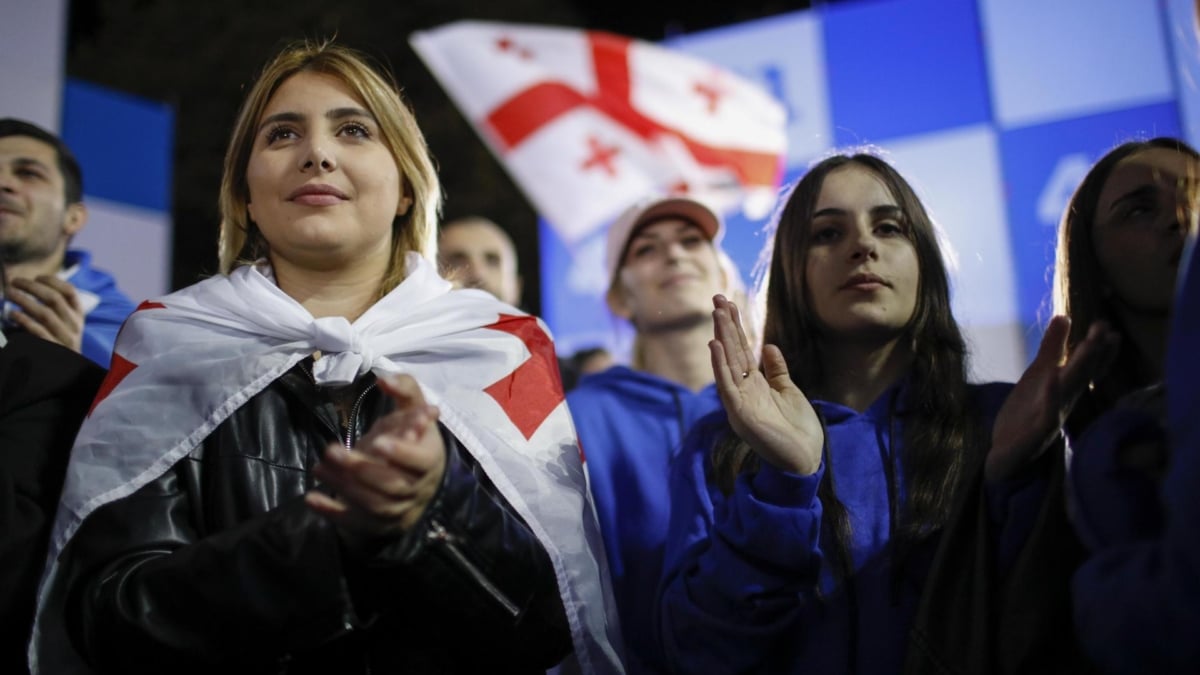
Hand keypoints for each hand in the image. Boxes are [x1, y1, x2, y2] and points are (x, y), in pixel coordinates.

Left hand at [7, 275, 84, 351]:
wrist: (66, 369)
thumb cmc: (59, 340)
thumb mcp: (66, 324)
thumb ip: (56, 307)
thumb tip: (29, 286)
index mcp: (79, 316)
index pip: (70, 292)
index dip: (53, 281)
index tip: (37, 276)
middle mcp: (74, 326)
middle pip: (54, 299)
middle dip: (32, 287)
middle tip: (15, 282)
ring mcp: (65, 338)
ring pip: (44, 313)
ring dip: (24, 300)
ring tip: (9, 293)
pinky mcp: (52, 348)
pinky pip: (37, 331)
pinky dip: (23, 320)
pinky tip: (12, 314)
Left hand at [306, 375, 447, 540]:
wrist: (414, 481)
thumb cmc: (411, 438)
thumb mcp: (412, 410)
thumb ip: (404, 389)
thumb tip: (384, 380)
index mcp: (430, 459)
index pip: (420, 461)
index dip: (401, 454)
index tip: (379, 441)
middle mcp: (418, 488)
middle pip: (392, 484)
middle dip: (361, 469)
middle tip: (331, 451)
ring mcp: (399, 510)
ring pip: (373, 504)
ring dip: (343, 487)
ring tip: (319, 468)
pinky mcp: (378, 524)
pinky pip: (356, 523)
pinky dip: (333, 513)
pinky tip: (312, 498)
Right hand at [710, 294, 822, 474]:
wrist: (806, 459)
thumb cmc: (799, 430)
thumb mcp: (790, 392)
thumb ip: (777, 370)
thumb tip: (767, 346)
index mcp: (754, 385)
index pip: (741, 350)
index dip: (736, 327)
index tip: (729, 303)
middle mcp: (743, 390)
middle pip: (732, 351)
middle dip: (725, 325)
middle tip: (717, 297)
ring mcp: (739, 401)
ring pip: (727, 363)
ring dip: (721, 337)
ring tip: (717, 312)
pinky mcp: (739, 413)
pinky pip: (726, 385)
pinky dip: (720, 365)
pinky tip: (715, 345)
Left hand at [987, 315, 1119, 480]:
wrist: (1004, 452)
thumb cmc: (1025, 412)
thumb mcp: (1038, 375)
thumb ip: (1052, 348)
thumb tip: (1064, 316)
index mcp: (1064, 388)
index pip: (1086, 367)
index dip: (1099, 350)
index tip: (1110, 329)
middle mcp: (1063, 402)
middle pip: (1081, 375)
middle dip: (1093, 353)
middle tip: (1105, 329)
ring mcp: (1051, 418)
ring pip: (1069, 391)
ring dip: (1080, 369)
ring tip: (1088, 347)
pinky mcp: (1036, 433)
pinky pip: (1047, 414)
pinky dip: (1052, 397)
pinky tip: (1053, 378)